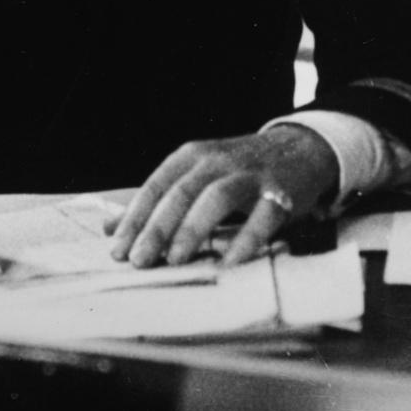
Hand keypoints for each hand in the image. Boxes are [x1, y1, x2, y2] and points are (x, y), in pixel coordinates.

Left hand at [106, 125, 338, 267]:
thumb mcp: (196, 175)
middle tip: (139, 260)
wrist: (300, 148)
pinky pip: (263, 216)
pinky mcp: (281, 191)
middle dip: (158, 227)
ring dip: (194, 228)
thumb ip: (157, 201)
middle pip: (182, 192)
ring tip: (176, 260)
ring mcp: (251, 174)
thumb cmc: (238, 168)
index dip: (135, 217)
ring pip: (218, 197)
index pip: (157, 185)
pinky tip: (230, 262)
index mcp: (193, 156)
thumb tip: (109, 230)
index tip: (118, 248)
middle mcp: (219, 161)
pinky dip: (246, 239)